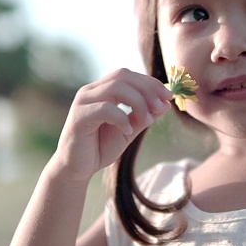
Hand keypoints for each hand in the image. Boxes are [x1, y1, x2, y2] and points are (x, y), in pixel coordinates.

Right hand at [50, 68, 172, 183]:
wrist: (76, 169)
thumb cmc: (100, 148)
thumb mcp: (129, 130)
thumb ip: (144, 116)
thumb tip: (166, 104)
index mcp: (101, 90)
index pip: (128, 75)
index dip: (150, 82)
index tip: (168, 96)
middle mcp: (91, 91)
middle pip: (123, 76)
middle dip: (147, 89)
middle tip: (161, 106)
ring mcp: (83, 102)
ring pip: (115, 87)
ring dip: (138, 102)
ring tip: (147, 120)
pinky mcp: (79, 117)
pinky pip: (105, 108)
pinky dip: (121, 118)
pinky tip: (127, 131)